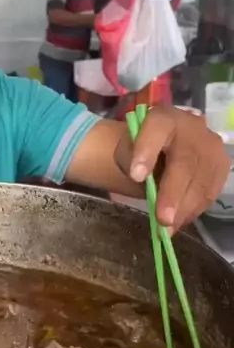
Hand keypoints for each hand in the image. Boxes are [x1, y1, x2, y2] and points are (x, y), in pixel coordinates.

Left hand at [115, 106, 229, 231]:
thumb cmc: (142, 149)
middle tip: (162, 219)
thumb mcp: (127, 149)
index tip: (136, 176)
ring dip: (185, 209)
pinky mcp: (220, 166)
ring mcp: (211, 147)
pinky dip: (194, 210)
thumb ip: (130, 160)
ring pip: (202, 181)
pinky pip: (211, 192)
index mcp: (164, 117)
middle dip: (173, 193)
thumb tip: (142, 180)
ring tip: (168, 229)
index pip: (157, 129)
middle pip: (185, 162)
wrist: (164, 146)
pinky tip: (179, 222)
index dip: (147, 152)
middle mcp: (193, 127)